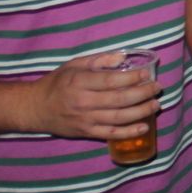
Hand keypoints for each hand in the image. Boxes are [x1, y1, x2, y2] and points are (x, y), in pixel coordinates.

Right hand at [23, 53, 160, 139]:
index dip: (132, 78)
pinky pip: (111, 134)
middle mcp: (83, 102)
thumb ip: (98, 60)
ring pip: (119, 118)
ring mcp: (85, 120)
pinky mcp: (86, 133)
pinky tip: (144, 126)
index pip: (111, 81)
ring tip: (155, 105)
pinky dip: (129, 132)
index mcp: (80, 82)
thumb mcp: (73, 65)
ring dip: (141, 112)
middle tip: (157, 88)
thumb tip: (123, 58)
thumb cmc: (56, 83)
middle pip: (119, 100)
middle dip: (142, 94)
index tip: (147, 74)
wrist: (35, 108)